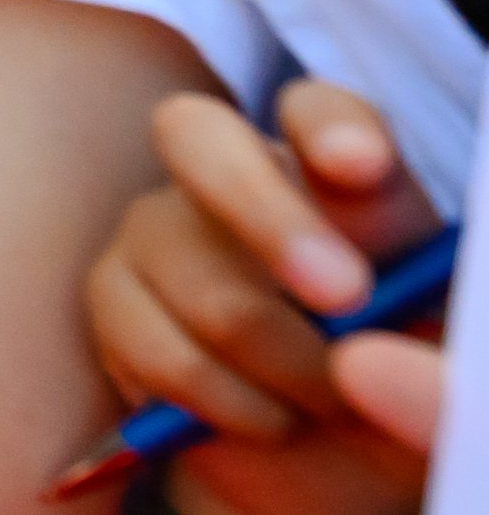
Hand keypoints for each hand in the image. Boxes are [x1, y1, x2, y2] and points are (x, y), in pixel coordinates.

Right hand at [81, 82, 439, 514]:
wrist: (326, 446)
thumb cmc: (401, 376)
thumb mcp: (443, 364)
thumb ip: (433, 365)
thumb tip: (358, 359)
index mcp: (331, 169)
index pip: (317, 111)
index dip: (329, 127)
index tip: (361, 166)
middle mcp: (231, 174)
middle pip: (200, 139)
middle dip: (265, 216)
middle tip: (346, 297)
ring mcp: (158, 228)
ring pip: (198, 281)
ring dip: (283, 366)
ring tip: (331, 404)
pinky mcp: (114, 297)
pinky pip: (160, 350)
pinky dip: (229, 403)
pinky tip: (269, 418)